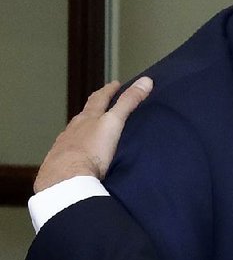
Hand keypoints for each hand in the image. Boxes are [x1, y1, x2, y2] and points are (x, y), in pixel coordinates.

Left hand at [34, 77, 152, 192]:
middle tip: (102, 105)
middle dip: (94, 109)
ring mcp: (64, 146)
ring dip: (83, 130)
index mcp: (87, 118)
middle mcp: (72, 129)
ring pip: (75, 133)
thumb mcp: (114, 123)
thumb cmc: (92, 150)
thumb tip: (146, 80)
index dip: (108, 90)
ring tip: (91, 131)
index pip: (99, 99)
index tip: (115, 84)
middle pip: (84, 115)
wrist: (66, 179)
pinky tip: (79, 155)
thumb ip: (128, 103)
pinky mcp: (59, 163)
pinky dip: (76, 149)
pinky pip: (69, 151)